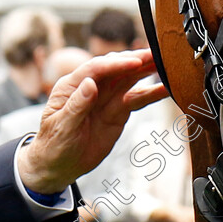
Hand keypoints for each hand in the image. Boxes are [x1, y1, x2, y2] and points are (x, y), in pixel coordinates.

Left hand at [17, 49, 167, 192]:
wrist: (59, 166)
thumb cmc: (54, 146)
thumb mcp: (61, 128)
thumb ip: (76, 106)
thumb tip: (90, 83)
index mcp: (72, 85)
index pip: (96, 68)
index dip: (117, 64)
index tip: (135, 62)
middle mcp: (91, 86)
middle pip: (117, 68)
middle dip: (137, 60)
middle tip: (158, 54)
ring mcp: (107, 97)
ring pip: (130, 79)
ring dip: (148, 71)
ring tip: (168, 64)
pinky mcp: (119, 110)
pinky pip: (137, 98)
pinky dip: (152, 93)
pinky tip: (166, 88)